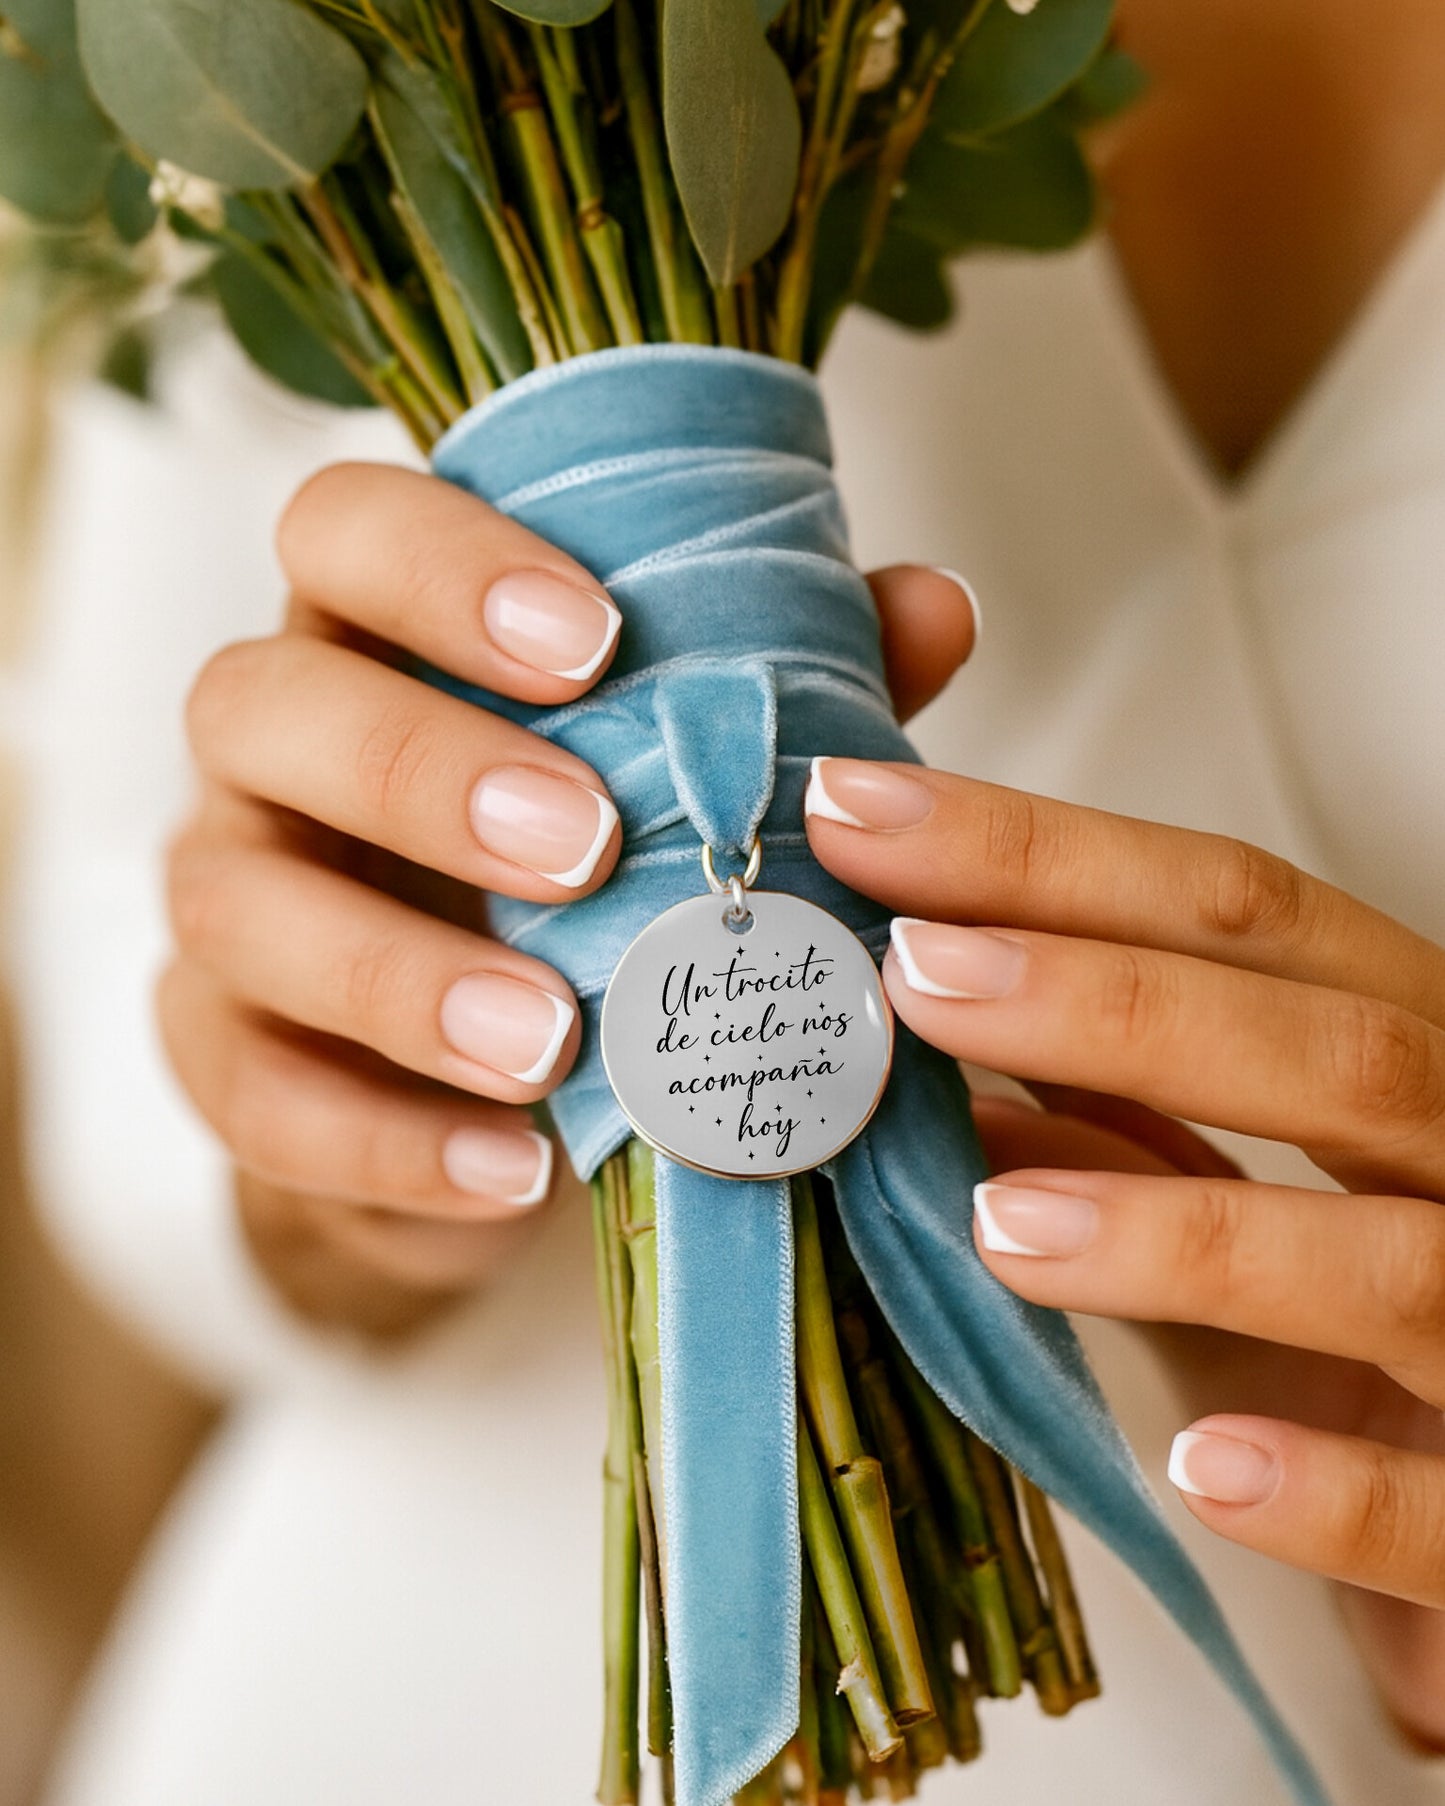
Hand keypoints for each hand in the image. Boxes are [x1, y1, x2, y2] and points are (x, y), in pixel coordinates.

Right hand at [160, 464, 977, 1338]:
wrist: (486, 1069)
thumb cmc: (587, 875)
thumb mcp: (681, 776)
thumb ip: (780, 690)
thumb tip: (934, 607)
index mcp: (378, 634)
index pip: (347, 530)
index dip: (445, 566)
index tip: (596, 642)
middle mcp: (274, 749)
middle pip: (260, 702)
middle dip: (422, 769)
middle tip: (587, 845)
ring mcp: (229, 897)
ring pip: (235, 905)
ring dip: (394, 975)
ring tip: (552, 1042)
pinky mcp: (220, 1052)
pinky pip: (249, 1094)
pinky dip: (381, 1140)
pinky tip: (513, 1171)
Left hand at [805, 758, 1444, 1748]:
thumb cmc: (1369, 1349)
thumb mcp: (1246, 1216)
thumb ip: (1126, 1131)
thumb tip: (933, 1050)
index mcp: (1406, 1061)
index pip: (1245, 916)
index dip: (1051, 858)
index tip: (865, 821)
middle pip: (1329, 1046)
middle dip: (1111, 998)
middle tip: (912, 970)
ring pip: (1389, 1260)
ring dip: (1185, 1233)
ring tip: (1000, 1221)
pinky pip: (1431, 1510)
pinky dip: (1321, 1489)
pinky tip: (1203, 1467)